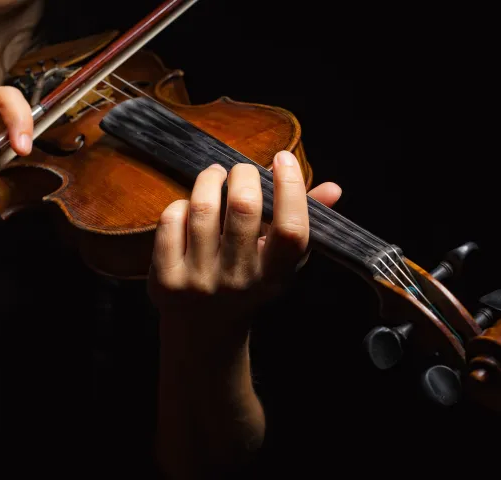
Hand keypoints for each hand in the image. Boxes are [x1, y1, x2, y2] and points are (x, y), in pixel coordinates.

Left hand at [148, 150, 341, 339]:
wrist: (204, 332)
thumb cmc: (248, 284)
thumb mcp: (280, 263)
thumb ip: (303, 223)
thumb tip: (334, 188)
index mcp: (275, 276)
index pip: (291, 229)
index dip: (290, 188)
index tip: (283, 159)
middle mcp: (240, 281)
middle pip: (245, 208)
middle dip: (243, 174)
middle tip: (241, 170)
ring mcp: (200, 281)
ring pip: (203, 209)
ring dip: (210, 179)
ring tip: (215, 175)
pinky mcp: (166, 279)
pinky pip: (171, 222)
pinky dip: (181, 204)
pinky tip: (189, 206)